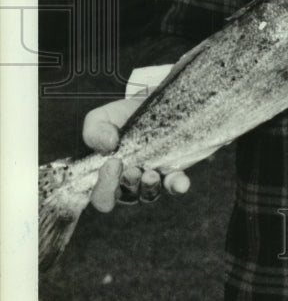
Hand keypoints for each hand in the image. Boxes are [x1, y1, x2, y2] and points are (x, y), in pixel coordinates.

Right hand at [83, 92, 189, 211]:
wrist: (146, 103)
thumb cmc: (118, 117)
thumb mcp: (99, 119)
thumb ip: (94, 132)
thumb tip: (107, 145)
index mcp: (107, 176)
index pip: (102, 197)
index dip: (104, 188)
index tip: (111, 164)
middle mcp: (128, 183)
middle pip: (127, 197)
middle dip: (129, 184)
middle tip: (132, 169)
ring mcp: (151, 178)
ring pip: (150, 195)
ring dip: (150, 187)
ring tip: (151, 174)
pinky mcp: (173, 170)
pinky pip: (175, 184)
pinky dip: (177, 185)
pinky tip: (181, 184)